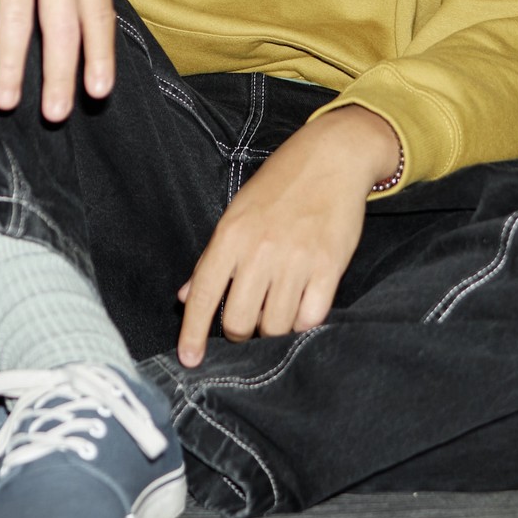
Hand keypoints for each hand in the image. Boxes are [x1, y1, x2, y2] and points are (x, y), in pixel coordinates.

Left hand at [176, 106, 399, 365]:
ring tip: (277, 313)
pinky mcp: (329, 266)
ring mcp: (296, 259)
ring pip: (275, 326)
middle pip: (239, 322)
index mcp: (230, 236)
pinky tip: (302, 309)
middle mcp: (260, 250)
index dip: (193, 334)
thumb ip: (212, 259)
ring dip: (273, 330)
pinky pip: (310, 317)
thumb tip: (185, 296)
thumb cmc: (280, 185)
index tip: (190, 360)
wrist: (332, 157)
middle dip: (240, 335)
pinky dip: (303, 323)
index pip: (203, 296)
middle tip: (249, 325)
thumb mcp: (237, 213)